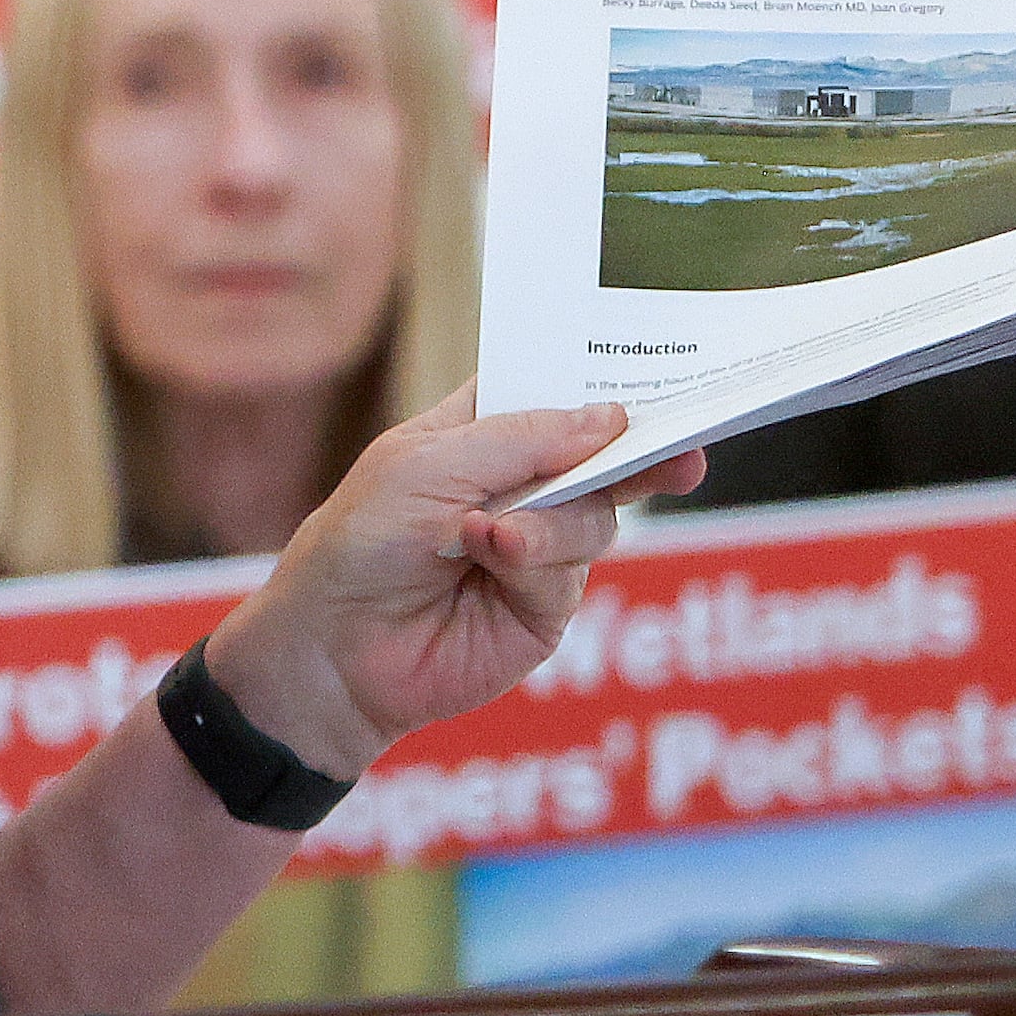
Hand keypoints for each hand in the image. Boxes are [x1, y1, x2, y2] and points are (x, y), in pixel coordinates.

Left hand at [201, 396, 704, 778]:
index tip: (659, 365)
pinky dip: (537, 560)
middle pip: (602, 454)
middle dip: (640, 449)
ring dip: (554, 521)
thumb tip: (613, 420)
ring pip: (595, 515)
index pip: (556, 391)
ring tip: (497, 533)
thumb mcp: (428, 465)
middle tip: (684, 445)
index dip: (602, 380)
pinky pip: (571, 572)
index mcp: (483, 430)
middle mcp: (520, 484)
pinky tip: (494, 557)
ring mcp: (538, 545)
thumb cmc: (361, 540)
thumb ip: (520, 440)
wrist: (331, 650)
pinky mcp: (543, 605)